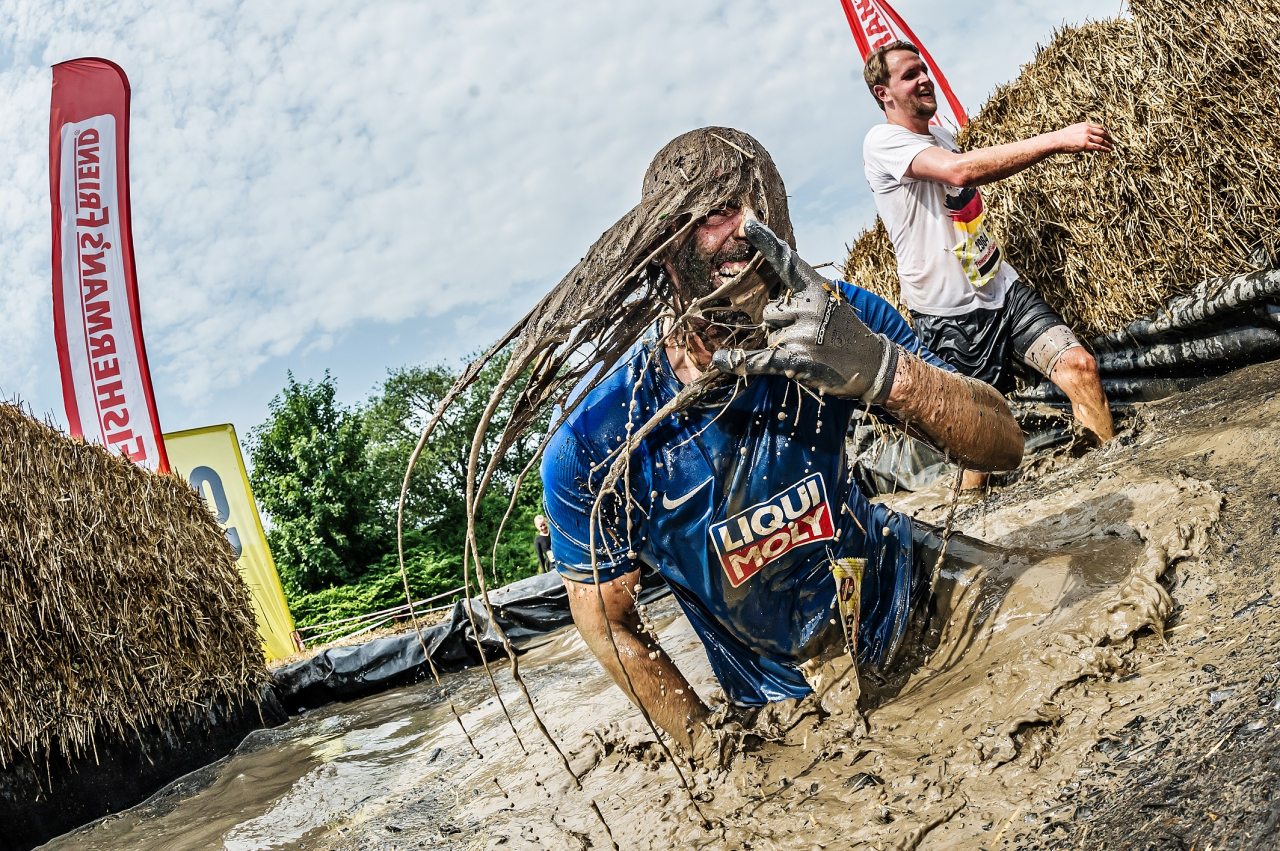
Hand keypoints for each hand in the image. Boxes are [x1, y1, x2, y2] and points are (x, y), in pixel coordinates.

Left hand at [711, 218, 898, 403]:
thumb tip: (770, 302)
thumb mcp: (830, 303)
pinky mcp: (797, 360)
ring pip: (768, 335)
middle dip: (781, 325)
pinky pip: (760, 359)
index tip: (749, 224)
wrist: (873, 364)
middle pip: (769, 312)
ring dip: (782, 344)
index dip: (767, 242)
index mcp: (816, 289)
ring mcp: (803, 333)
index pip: (788, 262)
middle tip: (810, 335)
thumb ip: (802, 296)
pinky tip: (719, 359)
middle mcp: (809, 306)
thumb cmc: (847, 332)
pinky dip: (740, 362)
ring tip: (810, 350)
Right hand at [1054, 122, 1112, 153]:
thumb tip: (1083, 136)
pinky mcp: (1085, 145)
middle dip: (1109, 137)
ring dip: (1108, 144)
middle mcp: (1087, 129)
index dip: (1104, 132)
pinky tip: (1108, 151)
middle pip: (1102, 133)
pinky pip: (1098, 147)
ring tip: (1112, 147)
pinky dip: (1105, 149)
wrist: (1057, 141)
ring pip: (1102, 140)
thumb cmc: (1061, 137)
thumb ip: (1080, 131)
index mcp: (1085, 125)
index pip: (1099, 127)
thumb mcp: (1073, 130)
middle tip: (1112, 141)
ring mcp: (1087, 137)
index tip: (1107, 135)